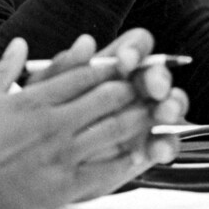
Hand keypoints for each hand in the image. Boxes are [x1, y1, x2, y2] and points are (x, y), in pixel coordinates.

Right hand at [0, 32, 169, 208]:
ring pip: (114, 130)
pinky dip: (130, 159)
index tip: (132, 60)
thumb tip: (20, 44)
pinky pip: (106, 169)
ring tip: (163, 110)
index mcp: (35, 100)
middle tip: (158, 81)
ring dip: (141, 118)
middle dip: (135, 87)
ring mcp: (63, 154)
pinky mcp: (65, 184)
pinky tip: (145, 153)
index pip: (84, 75)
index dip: (113, 66)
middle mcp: (55, 123)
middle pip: (107, 97)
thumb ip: (5, 69)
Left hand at [29, 29, 191, 157]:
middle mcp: (135, 88)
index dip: (136, 49)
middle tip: (155, 86)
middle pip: (158, 74)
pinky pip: (166, 144)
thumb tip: (86, 42)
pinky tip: (156, 150)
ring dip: (172, 105)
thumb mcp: (42, 95)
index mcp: (113, 66)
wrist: (36, 166)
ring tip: (165, 112)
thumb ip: (62, 70)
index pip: (137, 46)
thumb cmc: (37, 122)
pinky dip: (165, 146)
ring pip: (170, 105)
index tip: (125, 60)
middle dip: (159, 78)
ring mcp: (145, 118)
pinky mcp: (148, 148)